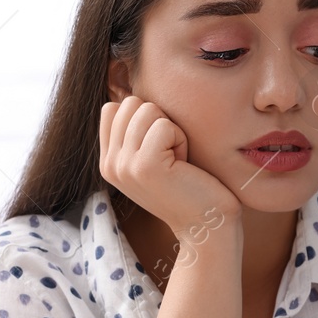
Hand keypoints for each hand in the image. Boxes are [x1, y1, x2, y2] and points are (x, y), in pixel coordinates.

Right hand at [99, 95, 239, 237]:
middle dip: (161, 122)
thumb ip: (137, 132)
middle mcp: (109, 164)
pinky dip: (181, 140)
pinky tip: (184, 166)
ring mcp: (123, 165)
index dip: (145, 119)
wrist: (208, 226)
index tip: (161, 150)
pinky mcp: (144, 166)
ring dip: (173, 131)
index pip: (113, 107)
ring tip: (178, 162)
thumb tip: (132, 91)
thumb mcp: (155, 157)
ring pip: (147, 109)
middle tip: (173, 157)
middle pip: (131, 103)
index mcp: (108, 161)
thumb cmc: (193, 187)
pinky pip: (165, 124)